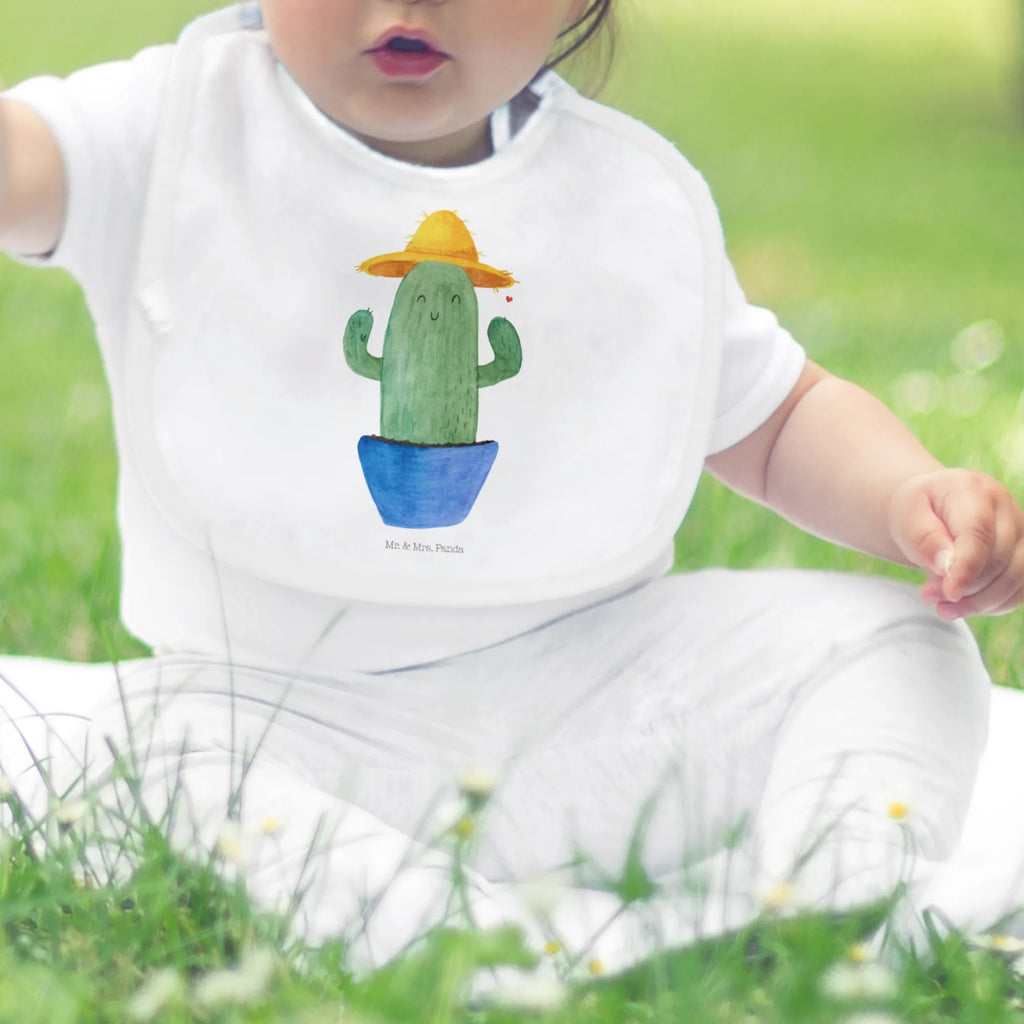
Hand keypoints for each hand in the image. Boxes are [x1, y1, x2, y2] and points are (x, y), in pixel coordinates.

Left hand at [889, 469, 1023, 618]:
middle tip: (927, 595)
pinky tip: (964, 606)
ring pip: (1016, 577)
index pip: (979, 533)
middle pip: (999, 559)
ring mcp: (1021, 531)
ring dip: (980, 602)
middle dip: (965, 587)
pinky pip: (1020, 588)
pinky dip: (994, 605)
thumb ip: (925, 539)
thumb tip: (946, 568)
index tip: (950, 593)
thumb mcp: (907, 517)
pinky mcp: (1023, 553)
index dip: (967, 567)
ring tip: (943, 607)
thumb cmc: (918, 510)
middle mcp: (1006, 508)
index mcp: (973, 491)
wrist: (933, 507)